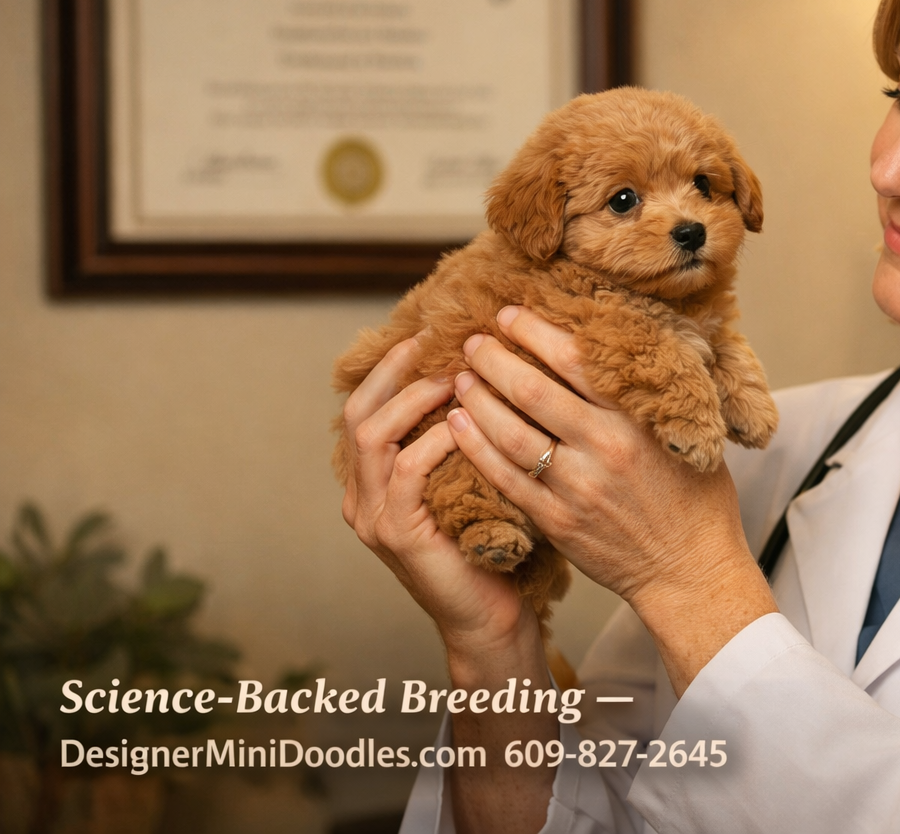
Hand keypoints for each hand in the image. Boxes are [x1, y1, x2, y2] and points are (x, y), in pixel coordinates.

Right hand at [338, 336, 542, 672]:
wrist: (490, 617)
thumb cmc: (489, 545)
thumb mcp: (466, 483)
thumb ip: (454, 442)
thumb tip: (475, 379)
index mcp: (372, 483)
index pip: (364, 409)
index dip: (390, 370)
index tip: (425, 335)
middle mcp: (360, 498)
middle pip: (358, 413)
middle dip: (394, 371)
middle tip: (434, 341)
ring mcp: (373, 518)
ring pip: (374, 435)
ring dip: (415, 399)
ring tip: (455, 376)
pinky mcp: (397, 534)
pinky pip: (407, 470)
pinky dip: (435, 440)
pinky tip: (465, 423)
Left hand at [449, 306, 777, 692]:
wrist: (691, 572)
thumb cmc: (697, 501)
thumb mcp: (686, 435)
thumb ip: (649, 397)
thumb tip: (624, 348)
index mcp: (635, 420)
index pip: (574, 360)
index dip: (534, 331)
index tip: (510, 315)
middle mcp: (602, 449)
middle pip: (531, 390)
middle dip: (493, 358)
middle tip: (472, 341)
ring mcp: (575, 488)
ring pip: (509, 432)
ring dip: (477, 399)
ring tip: (461, 379)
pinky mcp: (556, 521)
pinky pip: (505, 478)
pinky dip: (476, 448)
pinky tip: (459, 426)